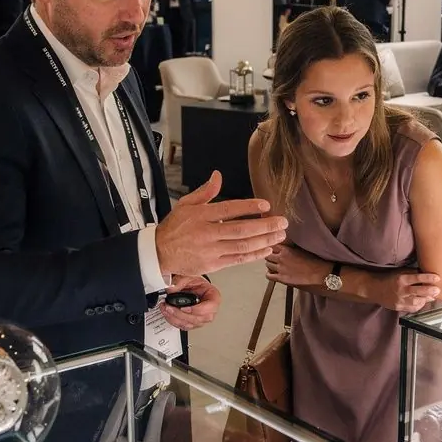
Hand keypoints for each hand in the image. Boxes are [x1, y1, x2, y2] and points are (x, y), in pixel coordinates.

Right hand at [155, 171, 286, 277]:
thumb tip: (218, 176)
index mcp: (201, 216)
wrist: (158, 253)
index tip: (266, 204)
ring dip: (264, 241)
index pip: (229, 209)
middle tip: (282, 222)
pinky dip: (253, 255)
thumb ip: (205, 191)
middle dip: (265, 226)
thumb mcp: (186, 204)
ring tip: (280, 236)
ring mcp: (210, 251)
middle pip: (241, 230)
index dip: (249, 207)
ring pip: (242, 246)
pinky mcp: (212, 266)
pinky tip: (267, 249)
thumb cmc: (174, 227)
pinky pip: (237, 260)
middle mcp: (207, 233)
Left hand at [159, 276, 220, 330]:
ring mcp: (201, 318)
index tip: (184, 308)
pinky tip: (167, 314)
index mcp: (214, 297)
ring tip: (166, 309)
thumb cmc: (195, 282)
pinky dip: (173, 321)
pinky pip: (183, 326)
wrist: (191, 286)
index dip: (196, 310)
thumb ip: (180, 281)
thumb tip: (171, 288)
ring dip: (175, 319)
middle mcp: (210, 310)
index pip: (210, 307)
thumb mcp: (189, 276)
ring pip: (190, 325)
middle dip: (181, 315)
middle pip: (199, 319)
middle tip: (170, 308)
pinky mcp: (192, 322)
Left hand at [266, 244, 327, 287]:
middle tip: (273, 257)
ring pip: (267, 264)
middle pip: (267, 254)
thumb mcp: (301, 249)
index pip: (271, 245)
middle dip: (269, 255)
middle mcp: (281, 258)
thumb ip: (290, 248)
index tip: (274, 249)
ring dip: (270, 264)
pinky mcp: (281, 279)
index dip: (272, 247)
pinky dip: (269, 274)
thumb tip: (284, 246)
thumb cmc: (314, 261)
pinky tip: (274, 273)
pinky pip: (268, 275)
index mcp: (286, 249)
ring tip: (275, 265)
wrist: (319, 274)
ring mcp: (280, 269)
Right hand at [371, 271, 441, 312]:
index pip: (417, 278)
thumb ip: (412, 273)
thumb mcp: (400, 272)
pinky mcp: (398, 307)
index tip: (438, 278)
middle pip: (417, 292)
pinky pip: (412, 308)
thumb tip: (428, 274)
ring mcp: (399, 300)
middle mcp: (401, 290)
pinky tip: (423, 302)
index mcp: (401, 279)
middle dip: (429, 291)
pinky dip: (419, 305)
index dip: (428, 278)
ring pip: (416, 302)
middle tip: (438, 290)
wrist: (375, 289)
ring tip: (432, 296)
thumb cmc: (390, 278)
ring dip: (426, 300)